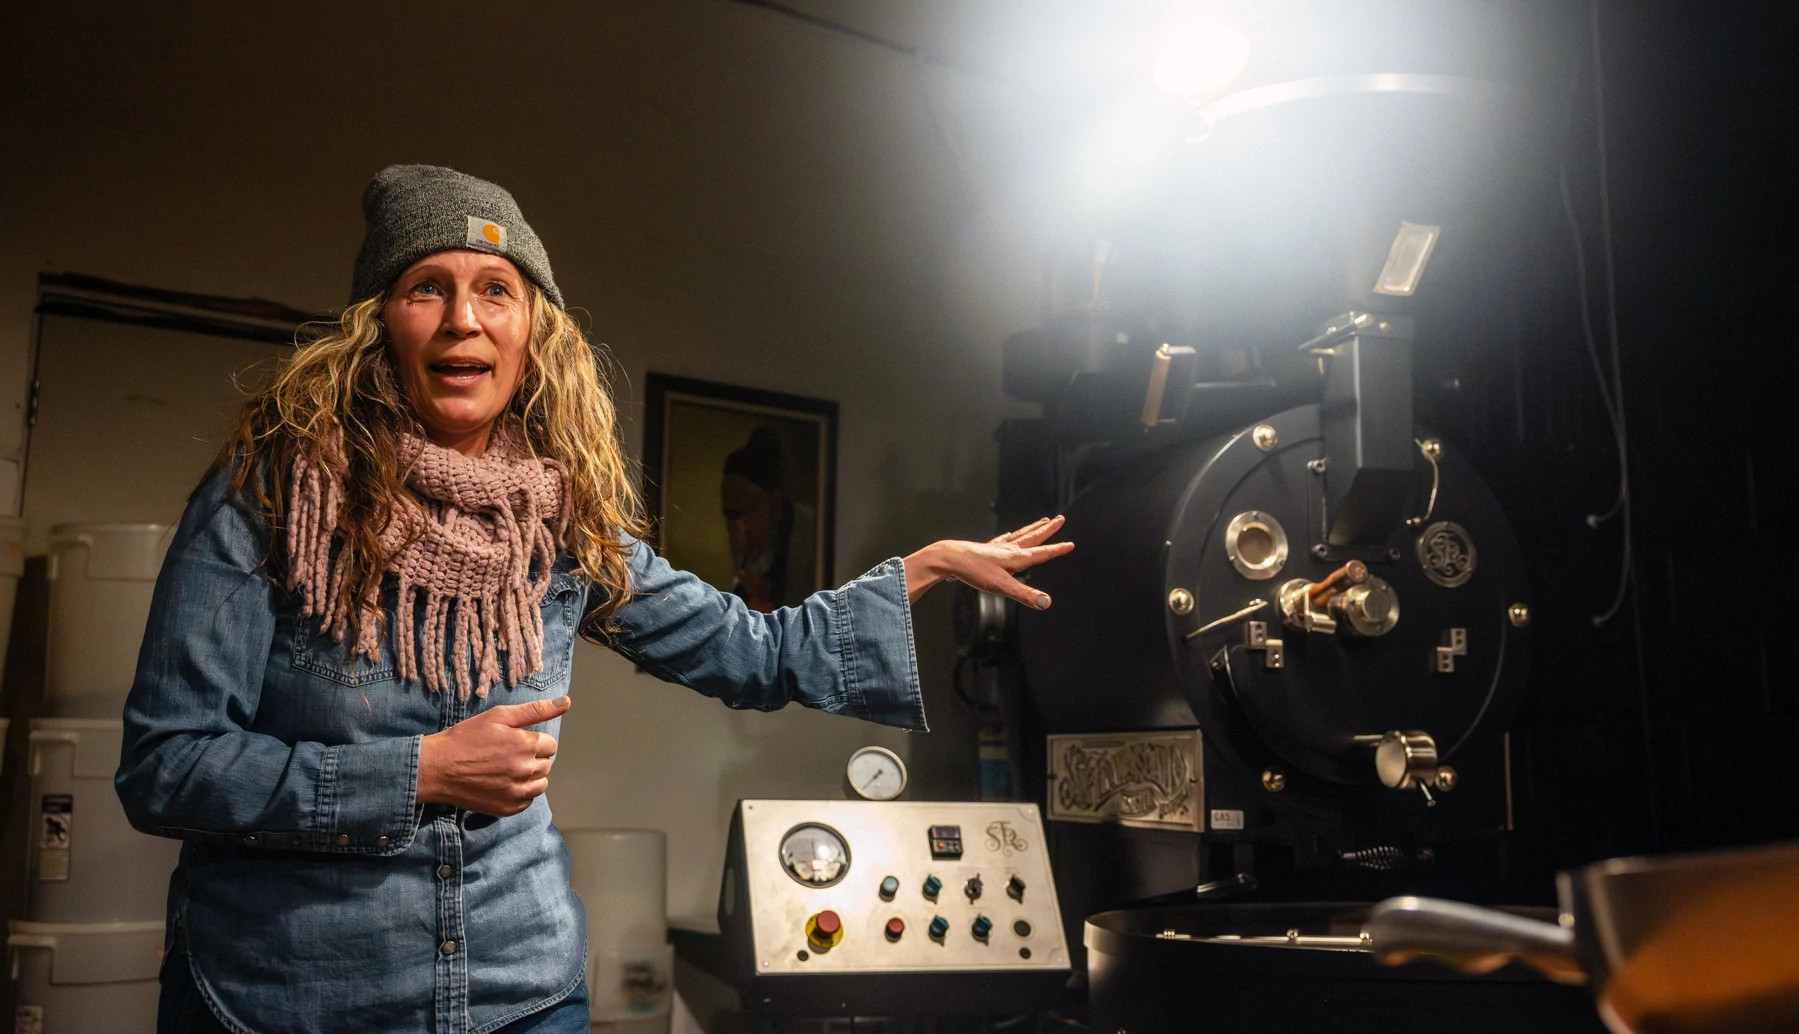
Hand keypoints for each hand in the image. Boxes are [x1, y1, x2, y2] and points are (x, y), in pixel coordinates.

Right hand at [417, 696, 568, 815]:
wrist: (437, 767)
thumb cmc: (466, 737)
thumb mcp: (499, 716)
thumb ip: (535, 710)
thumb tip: (565, 702)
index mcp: (527, 745)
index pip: (550, 744)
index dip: (534, 741)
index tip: (516, 741)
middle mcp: (525, 770)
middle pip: (546, 764)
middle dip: (533, 758)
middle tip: (508, 754)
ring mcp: (516, 792)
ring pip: (540, 784)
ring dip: (530, 777)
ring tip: (508, 769)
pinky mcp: (507, 808)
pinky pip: (527, 801)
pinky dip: (520, 794)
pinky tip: (503, 784)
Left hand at [904, 516, 1074, 607]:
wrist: (949, 559)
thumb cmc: (974, 571)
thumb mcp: (1002, 586)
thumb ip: (1025, 595)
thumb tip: (1046, 602)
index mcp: (1016, 557)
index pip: (1042, 553)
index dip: (1056, 549)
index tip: (1070, 543)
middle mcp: (1008, 549)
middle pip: (1032, 537)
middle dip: (1047, 530)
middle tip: (1060, 519)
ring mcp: (996, 548)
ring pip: (1019, 535)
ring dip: (1032, 529)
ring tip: (1042, 521)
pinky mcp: (985, 550)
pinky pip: (1003, 540)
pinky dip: (1010, 536)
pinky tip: (1008, 535)